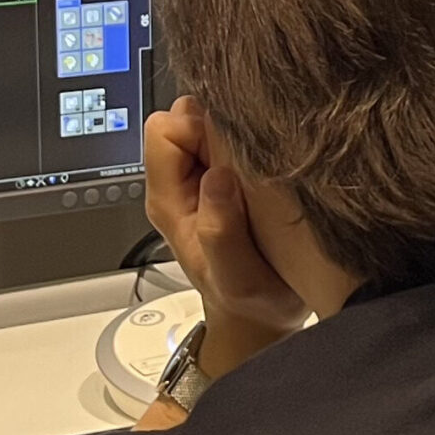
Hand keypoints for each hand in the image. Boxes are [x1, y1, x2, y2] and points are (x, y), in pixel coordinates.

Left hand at [144, 97, 306, 370]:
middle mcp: (179, 183)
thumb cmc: (248, 300)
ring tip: (264, 169)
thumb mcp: (238, 278)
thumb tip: (216, 178)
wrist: (257, 317)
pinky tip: (270, 169)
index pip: (164, 131)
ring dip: (239, 135)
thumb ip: (221, 233)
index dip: (199, 129)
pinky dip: (252, 143)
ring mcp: (201, 178)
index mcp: (169, 201)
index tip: (235, 153)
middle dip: (221, 126)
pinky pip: (232, 138)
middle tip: (254, 162)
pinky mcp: (226, 176)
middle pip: (184, 117)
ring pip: (209, 123)